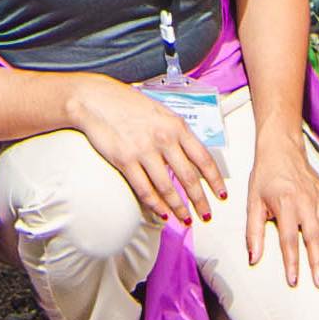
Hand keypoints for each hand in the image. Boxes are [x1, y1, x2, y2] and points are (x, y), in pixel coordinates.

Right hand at [63, 72, 226, 226]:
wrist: (97, 99)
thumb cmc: (129, 104)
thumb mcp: (161, 113)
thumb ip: (177, 133)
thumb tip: (192, 157)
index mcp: (176, 126)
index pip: (203, 158)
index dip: (215, 180)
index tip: (221, 195)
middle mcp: (164, 139)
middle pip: (189, 178)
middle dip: (200, 201)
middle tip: (206, 216)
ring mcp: (144, 151)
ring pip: (168, 189)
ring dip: (179, 208)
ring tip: (185, 220)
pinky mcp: (125, 161)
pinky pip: (145, 190)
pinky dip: (156, 206)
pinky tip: (162, 214)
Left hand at [244, 133, 318, 289]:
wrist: (282, 148)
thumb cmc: (266, 176)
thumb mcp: (253, 201)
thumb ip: (254, 231)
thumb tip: (253, 257)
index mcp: (285, 204)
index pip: (289, 239)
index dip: (291, 262)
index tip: (294, 280)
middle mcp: (306, 202)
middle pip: (314, 237)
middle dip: (318, 261)